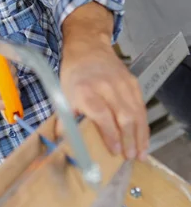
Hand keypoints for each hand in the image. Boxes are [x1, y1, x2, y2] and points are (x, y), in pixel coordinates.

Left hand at [59, 41, 148, 160]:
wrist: (88, 49)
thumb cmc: (73, 76)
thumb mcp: (63, 96)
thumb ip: (65, 120)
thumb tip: (63, 143)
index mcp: (86, 91)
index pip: (102, 115)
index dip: (110, 134)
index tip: (115, 151)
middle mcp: (106, 87)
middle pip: (123, 116)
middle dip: (129, 139)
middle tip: (130, 157)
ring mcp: (122, 84)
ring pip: (136, 113)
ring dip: (140, 135)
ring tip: (140, 153)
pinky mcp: (133, 83)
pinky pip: (141, 106)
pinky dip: (143, 124)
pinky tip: (143, 138)